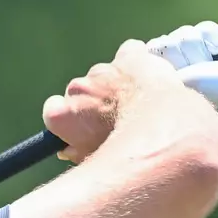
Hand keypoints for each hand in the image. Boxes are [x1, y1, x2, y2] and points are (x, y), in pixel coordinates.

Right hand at [42, 39, 185, 161]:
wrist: (164, 131)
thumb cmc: (127, 155)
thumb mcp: (94, 163)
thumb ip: (76, 152)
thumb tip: (68, 150)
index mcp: (63, 115)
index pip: (53, 112)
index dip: (70, 120)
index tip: (82, 128)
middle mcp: (76, 88)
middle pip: (79, 92)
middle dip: (93, 102)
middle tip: (114, 119)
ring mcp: (102, 70)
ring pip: (103, 75)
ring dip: (114, 86)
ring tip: (136, 103)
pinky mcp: (128, 56)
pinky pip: (128, 54)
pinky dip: (135, 63)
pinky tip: (146, 78)